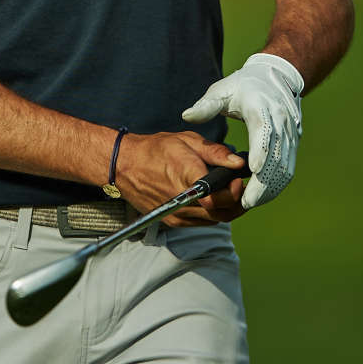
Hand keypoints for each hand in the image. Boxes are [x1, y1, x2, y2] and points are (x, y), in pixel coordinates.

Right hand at [114, 132, 247, 225]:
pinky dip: (212, 213)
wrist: (123, 166)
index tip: (238, 180)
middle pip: (222, 213)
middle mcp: (181, 200)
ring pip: (215, 220)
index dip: (235, 193)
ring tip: (227, 191)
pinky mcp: (172, 220)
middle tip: (239, 188)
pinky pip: (202, 222)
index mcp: (186, 176)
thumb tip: (238, 162)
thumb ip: (215, 152)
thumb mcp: (186, 141)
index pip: (219, 197)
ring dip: (226, 208)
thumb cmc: (154, 150)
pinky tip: (212, 198)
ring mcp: (176, 213)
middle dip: (237, 202)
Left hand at [182, 53, 303, 208]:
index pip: (263, 132)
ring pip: (284, 165)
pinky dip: (278, 182)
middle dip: (263, 181)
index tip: (252, 170)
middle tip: (246, 202)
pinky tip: (265, 194)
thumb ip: (205, 106)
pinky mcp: (294, 140)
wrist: (276, 76)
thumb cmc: (244, 85)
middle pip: (276, 155)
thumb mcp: (221, 90)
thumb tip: (187, 116)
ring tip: (253, 203)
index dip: (260, 151)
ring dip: (271, 186)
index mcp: (261, 108)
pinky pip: (288, 166)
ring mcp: (291, 132)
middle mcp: (281, 121)